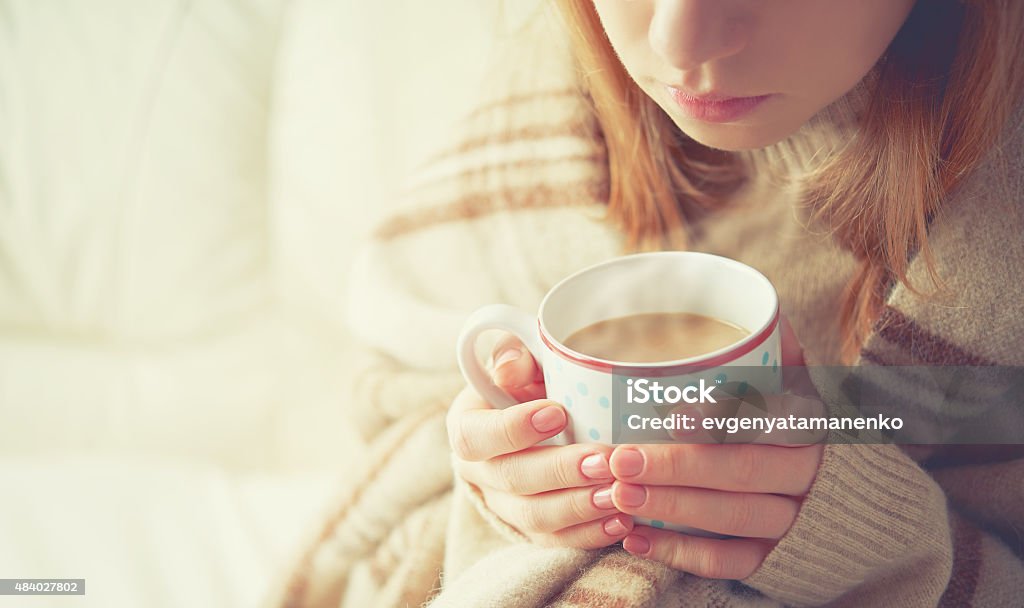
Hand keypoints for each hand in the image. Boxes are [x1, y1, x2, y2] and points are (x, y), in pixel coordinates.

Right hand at [446, 333, 633, 547]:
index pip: (475, 436)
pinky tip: (621, 521)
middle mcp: (479, 472)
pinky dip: (590, 534)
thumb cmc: (530, 385)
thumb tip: (509, 369)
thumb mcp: (522, 363)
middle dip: (560, 471)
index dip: (512, 429)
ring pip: (534, 517)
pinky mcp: (533, 531)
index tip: (557, 413)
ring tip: (617, 493)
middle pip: (511, 479)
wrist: (537, 425)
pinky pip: (557, 541)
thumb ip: (513, 358)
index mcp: (468, 426)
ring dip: (578, 506)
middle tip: (603, 460)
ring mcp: (505, 506)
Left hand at [610, 314, 824, 578]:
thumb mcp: (758, 354)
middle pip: (745, 471)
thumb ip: (745, 329)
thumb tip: (713, 296)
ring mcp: (789, 512)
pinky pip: (732, 562)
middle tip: (620, 459)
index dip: (723, 418)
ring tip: (621, 496)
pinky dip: (682, 556)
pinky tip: (637, 539)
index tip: (672, 416)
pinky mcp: (768, 551)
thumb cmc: (749, 391)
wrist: (776, 450)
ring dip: (674, 511)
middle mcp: (803, 465)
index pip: (771, 416)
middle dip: (679, 468)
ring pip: (737, 519)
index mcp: (801, 411)